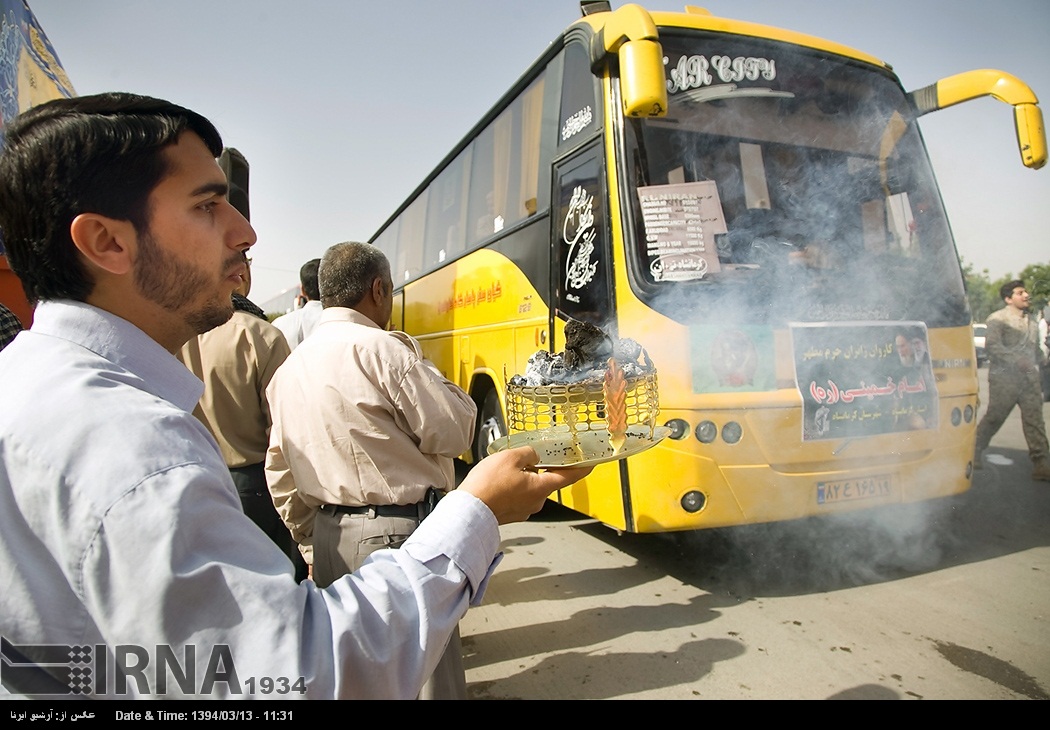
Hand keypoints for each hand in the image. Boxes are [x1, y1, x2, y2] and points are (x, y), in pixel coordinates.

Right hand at [459, 446, 591, 524]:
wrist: (468, 512)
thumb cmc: (488, 486)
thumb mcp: (511, 457)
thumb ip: (528, 453)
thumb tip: (533, 456)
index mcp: (542, 488)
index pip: (570, 476)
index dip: (582, 468)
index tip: (590, 463)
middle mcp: (536, 502)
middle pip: (546, 480)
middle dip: (539, 467)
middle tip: (530, 455)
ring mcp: (523, 510)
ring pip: (530, 488)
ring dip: (523, 476)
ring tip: (505, 467)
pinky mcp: (511, 514)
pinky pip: (517, 496)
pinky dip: (512, 486)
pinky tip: (499, 480)